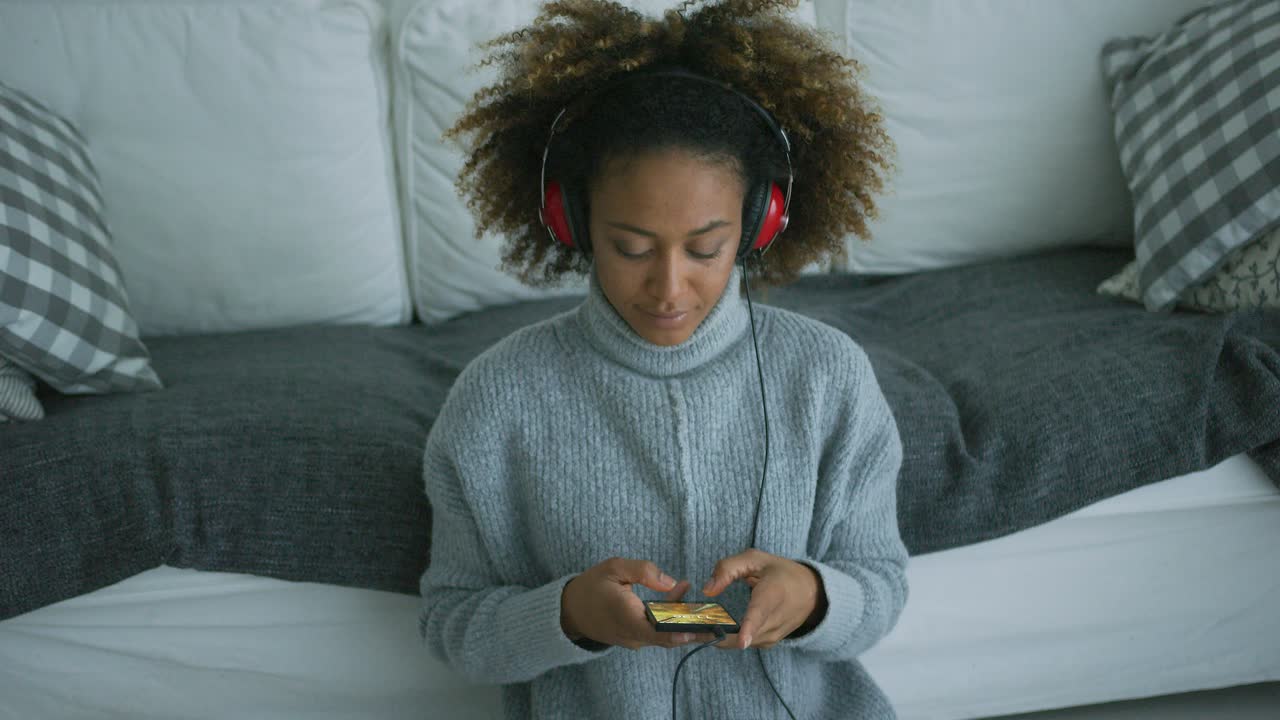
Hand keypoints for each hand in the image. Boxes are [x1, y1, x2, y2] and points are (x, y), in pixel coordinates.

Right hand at [560, 557, 707, 649]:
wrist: (570, 610)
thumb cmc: (592, 586)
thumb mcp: (614, 568)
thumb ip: (643, 571)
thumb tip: (671, 582)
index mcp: (627, 617)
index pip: (659, 632)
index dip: (683, 632)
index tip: (704, 629)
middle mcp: (633, 634)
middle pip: (669, 637)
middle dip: (694, 629)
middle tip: (719, 622)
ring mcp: (634, 639)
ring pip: (665, 634)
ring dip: (684, 621)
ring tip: (707, 607)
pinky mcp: (635, 637)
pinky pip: (657, 631)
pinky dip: (671, 618)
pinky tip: (680, 594)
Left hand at [702, 549, 825, 649]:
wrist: (811, 593)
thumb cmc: (779, 572)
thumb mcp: (755, 559)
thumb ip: (727, 569)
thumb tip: (707, 590)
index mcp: (773, 594)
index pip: (760, 614)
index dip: (749, 628)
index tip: (741, 642)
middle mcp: (775, 620)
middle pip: (742, 635)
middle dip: (714, 635)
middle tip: (685, 633)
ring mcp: (773, 635)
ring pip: (739, 643)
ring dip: (717, 638)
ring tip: (691, 632)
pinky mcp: (768, 643)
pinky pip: (743, 644)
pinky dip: (727, 639)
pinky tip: (713, 630)